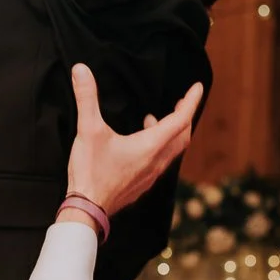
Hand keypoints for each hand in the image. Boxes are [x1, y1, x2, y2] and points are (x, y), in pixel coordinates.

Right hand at [64, 65, 202, 216]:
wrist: (88, 210)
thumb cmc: (91, 173)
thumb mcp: (88, 131)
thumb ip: (86, 98)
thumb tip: (81, 69)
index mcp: (150, 146)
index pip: (180, 119)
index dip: (191, 101)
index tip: (197, 87)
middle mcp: (156, 161)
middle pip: (182, 135)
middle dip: (184, 116)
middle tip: (182, 101)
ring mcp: (150, 175)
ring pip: (172, 150)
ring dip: (171, 132)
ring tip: (154, 119)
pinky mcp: (141, 184)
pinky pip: (160, 161)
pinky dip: (160, 146)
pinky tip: (140, 144)